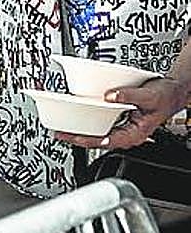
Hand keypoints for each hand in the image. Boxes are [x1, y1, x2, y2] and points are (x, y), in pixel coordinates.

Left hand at [56, 76, 190, 149]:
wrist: (173, 91)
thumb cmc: (166, 96)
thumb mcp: (148, 95)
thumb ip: (128, 95)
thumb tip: (109, 96)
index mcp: (135, 133)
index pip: (107, 141)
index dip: (89, 140)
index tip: (73, 138)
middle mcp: (128, 133)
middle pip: (99, 139)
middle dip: (79, 138)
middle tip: (60, 134)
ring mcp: (124, 127)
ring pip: (100, 133)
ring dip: (83, 130)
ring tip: (65, 128)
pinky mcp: (121, 120)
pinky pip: (103, 124)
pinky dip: (90, 122)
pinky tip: (80, 119)